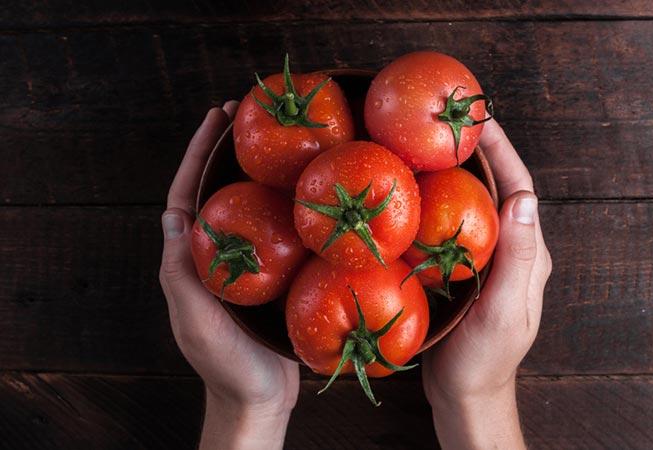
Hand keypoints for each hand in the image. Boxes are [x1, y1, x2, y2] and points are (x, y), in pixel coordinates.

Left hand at [159, 102, 297, 449]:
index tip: (215, 120)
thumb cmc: (226, 364)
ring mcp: (243, 265)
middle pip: (217, 192)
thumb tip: (172, 215)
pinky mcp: (271, 277)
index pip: (186, 196)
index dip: (197, 156)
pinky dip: (284, 206)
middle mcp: (214, 256)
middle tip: (246, 115)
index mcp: (190, 261)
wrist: (260, 398)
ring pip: (247, 209)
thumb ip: (180, 272)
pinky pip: (275, 233)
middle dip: (226, 153)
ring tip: (277, 141)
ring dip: (256, 173)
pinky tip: (304, 192)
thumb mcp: (196, 319)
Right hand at [422, 119, 551, 448]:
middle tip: (450, 119)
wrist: (465, 390)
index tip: (481, 117)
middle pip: (498, 188)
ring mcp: (487, 258)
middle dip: (479, 151)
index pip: (519, 189)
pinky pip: (454, 223)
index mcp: (528, 254)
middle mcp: (511, 249)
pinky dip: (440, 200)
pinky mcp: (463, 268)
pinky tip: (417, 190)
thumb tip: (524, 199)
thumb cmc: (484, 358)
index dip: (503, 151)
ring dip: (458, 171)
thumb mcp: (503, 310)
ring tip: (430, 143)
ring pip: (475, 202)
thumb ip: (516, 258)